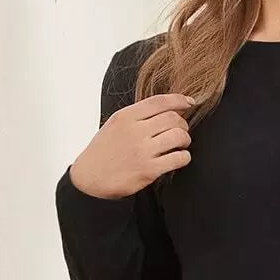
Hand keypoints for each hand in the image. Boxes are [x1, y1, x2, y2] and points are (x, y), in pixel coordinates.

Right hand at [68, 86, 196, 200]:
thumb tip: (166, 108)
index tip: (189, 103)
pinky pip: (179, 158)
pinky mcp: (149, 170)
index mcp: (126, 116)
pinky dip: (184, 157)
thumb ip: (137, 115)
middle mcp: (135, 131)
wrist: (89, 179)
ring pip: (179, 136)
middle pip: (173, 118)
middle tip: (180, 132)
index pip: (159, 101)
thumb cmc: (103, 151)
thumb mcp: (115, 124)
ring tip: (180, 145)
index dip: (179, 100)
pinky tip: (179, 158)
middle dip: (182, 124)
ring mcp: (142, 150)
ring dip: (185, 140)